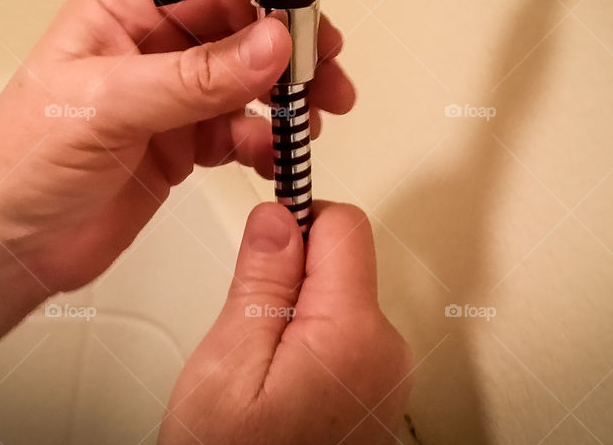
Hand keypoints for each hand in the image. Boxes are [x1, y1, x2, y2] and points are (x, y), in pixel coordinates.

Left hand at [0, 0, 354, 291]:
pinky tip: (274, 157)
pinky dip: (263, 144)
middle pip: (239, 35)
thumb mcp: (107, 107)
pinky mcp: (181, 146)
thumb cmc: (19, 163)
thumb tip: (267, 44)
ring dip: (283, 101)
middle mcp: (151, 51)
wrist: (5, 247)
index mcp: (123, 15)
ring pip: (246, 86)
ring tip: (310, 121)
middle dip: (287, 53)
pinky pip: (239, 134)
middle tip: (326, 75)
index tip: (305, 24)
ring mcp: (169, 101)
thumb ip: (193, 77)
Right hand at [159, 202, 411, 443]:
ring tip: (257, 364)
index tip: (265, 227)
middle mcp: (384, 353)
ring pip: (339, 300)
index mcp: (352, 334)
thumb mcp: (227, 368)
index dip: (296, 217)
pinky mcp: (375, 396)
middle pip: (344, 261)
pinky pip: (343, 338)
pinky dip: (308, 342)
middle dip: (290, 273)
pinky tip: (277, 383)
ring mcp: (385, 378)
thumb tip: (279, 216)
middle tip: (245, 317)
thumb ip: (260, 282)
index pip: (343, 225)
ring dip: (296, 311)